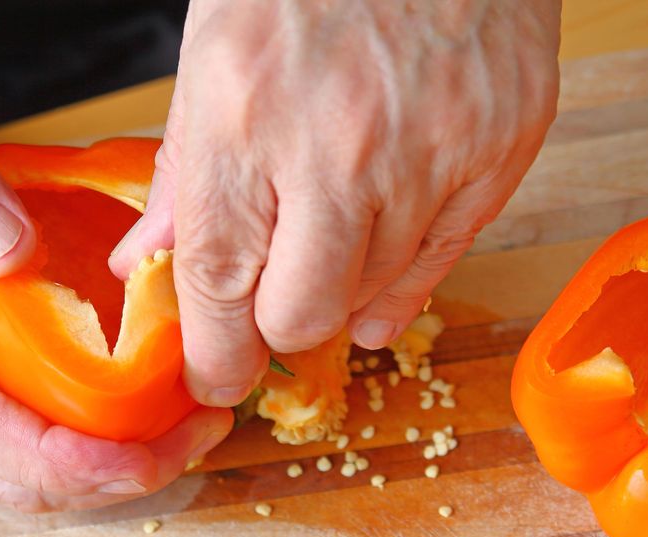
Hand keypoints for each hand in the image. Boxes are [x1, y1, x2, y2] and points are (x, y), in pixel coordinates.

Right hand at [0, 27, 229, 511]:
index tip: (134, 459)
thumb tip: (6, 251)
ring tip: (186, 425)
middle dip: (103, 478)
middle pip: (4, 472)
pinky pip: (17, 430)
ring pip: (14, 467)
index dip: (56, 459)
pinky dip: (83, 435)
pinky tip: (139, 399)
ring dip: (103, 467)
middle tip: (193, 435)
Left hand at [111, 0, 560, 405]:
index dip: (210, 353)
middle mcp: (336, 147)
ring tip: (327, 249)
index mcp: (242, 117)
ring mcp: (430, 152)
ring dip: (339, 293)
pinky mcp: (501, 147)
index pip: (214, 285)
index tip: (215, 374)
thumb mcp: (213, 51)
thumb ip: (184, 170)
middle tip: (267, 314)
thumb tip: (146, 262)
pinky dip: (403, 281)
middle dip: (273, 333)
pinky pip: (443, 263)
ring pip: (372, 298)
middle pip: (298, 317)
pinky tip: (378, 262)